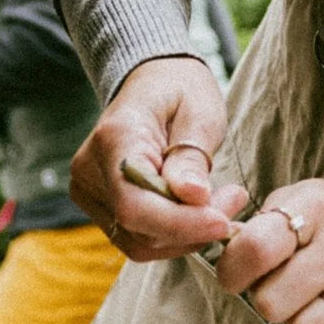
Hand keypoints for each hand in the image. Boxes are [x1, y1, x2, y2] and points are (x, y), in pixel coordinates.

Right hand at [69, 56, 248, 259]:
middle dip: (192, 227)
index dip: (179, 223)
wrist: (154, 82)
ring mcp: (89, 190)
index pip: (134, 203)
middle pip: (137, 227)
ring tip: (222, 203)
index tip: (223, 222)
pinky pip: (138, 237)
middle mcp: (89, 168)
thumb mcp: (200, 112)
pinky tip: (200, 211)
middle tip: (234, 201)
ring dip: (186, 234)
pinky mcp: (100, 205)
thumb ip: (193, 156)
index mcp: (113, 137)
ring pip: (138, 241)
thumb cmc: (180, 91)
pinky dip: (174, 234)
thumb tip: (193, 197)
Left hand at [212, 182, 323, 323]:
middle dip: (267, 301)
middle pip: (273, 302)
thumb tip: (224, 256)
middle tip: (280, 290)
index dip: (234, 271)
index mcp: (320, 206)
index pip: (257, 248)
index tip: (235, 276)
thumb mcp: (307, 200)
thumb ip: (263, 224)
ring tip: (309, 303)